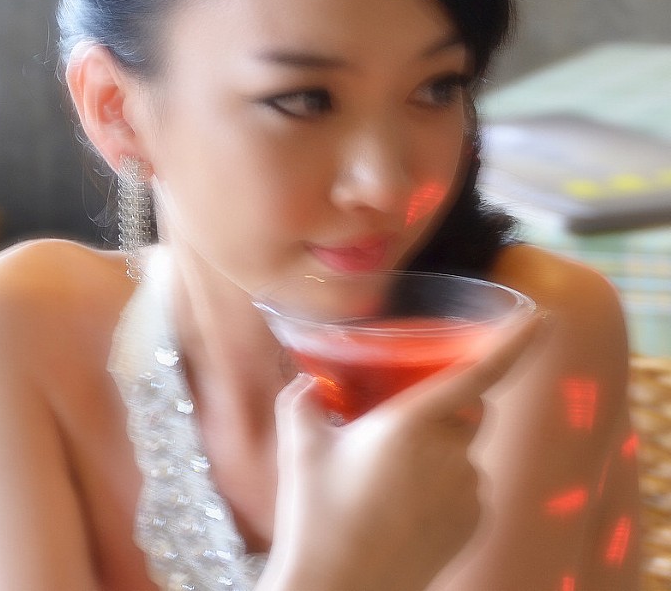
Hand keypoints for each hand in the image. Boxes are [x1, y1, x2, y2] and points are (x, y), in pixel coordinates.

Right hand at [260, 314, 542, 590]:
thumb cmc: (317, 518)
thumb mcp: (300, 446)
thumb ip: (304, 398)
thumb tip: (310, 382)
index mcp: (412, 424)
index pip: (478, 372)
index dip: (513, 341)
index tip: (539, 316)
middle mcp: (450, 454)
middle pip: (469, 406)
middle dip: (446, 402)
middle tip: (399, 422)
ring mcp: (467, 492)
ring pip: (465, 447)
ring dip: (440, 446)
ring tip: (389, 478)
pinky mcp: (473, 524)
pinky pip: (468, 482)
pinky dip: (445, 480)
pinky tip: (405, 504)